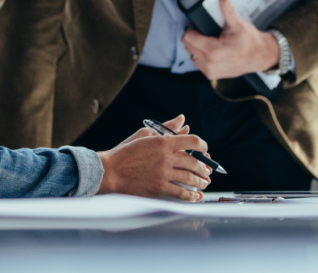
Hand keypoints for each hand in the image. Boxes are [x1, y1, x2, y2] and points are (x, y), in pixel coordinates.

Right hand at [97, 115, 211, 200]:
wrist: (110, 171)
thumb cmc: (126, 152)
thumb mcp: (146, 135)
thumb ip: (167, 128)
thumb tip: (183, 120)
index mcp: (163, 142)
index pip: (193, 141)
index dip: (203, 146)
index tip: (205, 150)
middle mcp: (166, 157)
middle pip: (194, 162)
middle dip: (204, 167)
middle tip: (207, 170)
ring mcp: (163, 174)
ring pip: (189, 178)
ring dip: (200, 181)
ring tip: (204, 182)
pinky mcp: (158, 188)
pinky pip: (180, 192)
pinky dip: (191, 195)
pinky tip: (196, 196)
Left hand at [181, 0, 279, 79]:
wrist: (260, 56)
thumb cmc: (250, 42)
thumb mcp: (238, 24)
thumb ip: (227, 10)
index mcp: (213, 50)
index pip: (188, 38)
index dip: (191, 29)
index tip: (196, 25)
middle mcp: (209, 63)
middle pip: (188, 47)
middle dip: (192, 37)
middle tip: (202, 31)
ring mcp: (210, 71)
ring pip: (191, 55)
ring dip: (195, 47)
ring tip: (206, 40)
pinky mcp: (212, 75)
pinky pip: (198, 63)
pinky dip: (200, 56)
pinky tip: (209, 50)